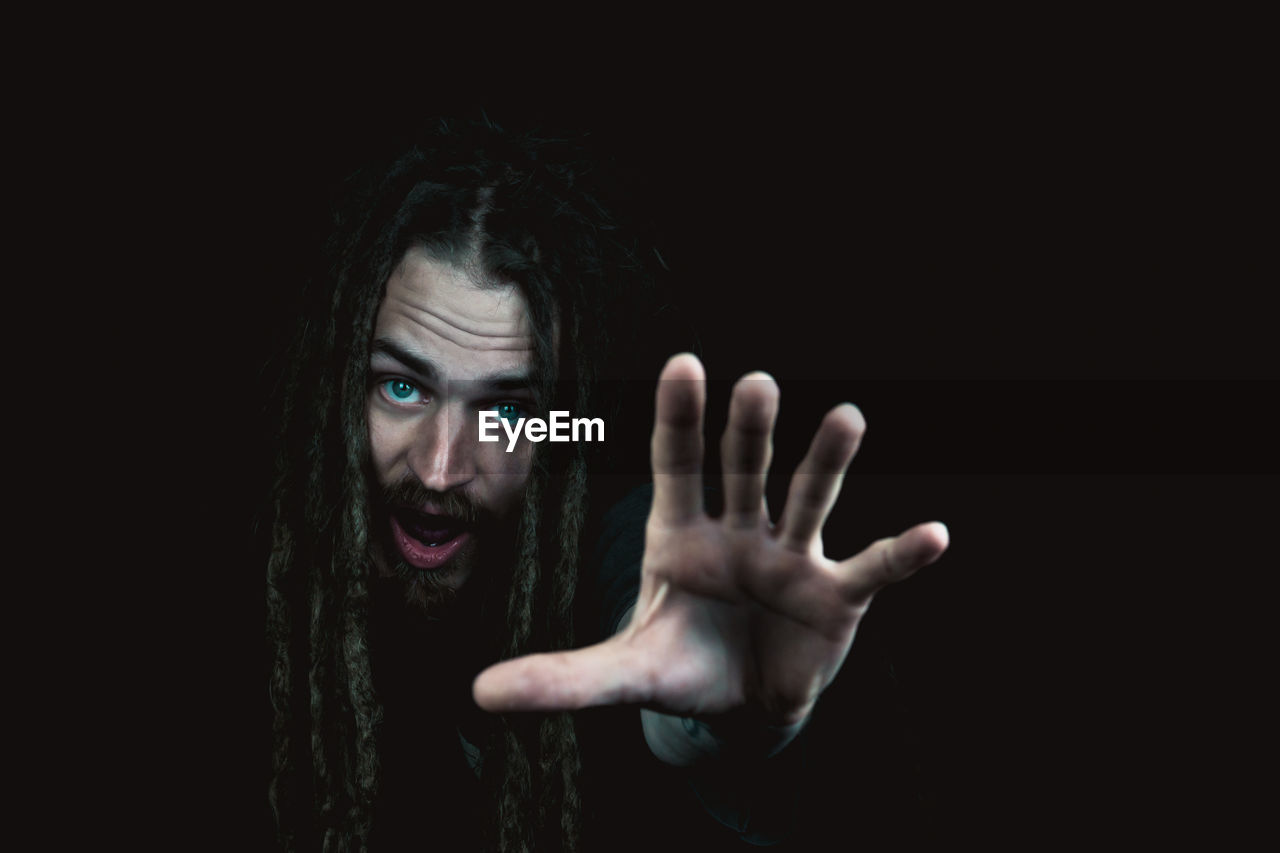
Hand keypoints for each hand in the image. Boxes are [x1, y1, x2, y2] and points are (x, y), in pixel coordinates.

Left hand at [473, 354, 947, 729]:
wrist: (741, 703)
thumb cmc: (682, 665)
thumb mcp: (623, 671)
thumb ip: (561, 678)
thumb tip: (477, 694)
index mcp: (682, 533)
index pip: (678, 465)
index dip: (680, 419)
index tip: (685, 363)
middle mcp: (739, 529)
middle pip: (744, 468)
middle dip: (748, 430)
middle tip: (754, 383)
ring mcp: (791, 556)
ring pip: (809, 497)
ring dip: (827, 461)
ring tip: (846, 417)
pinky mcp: (834, 594)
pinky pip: (869, 567)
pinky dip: (900, 554)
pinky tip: (934, 536)